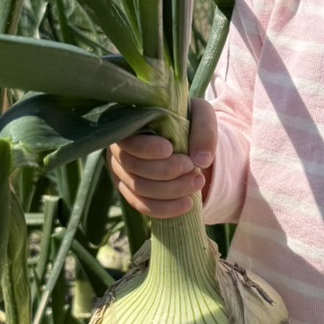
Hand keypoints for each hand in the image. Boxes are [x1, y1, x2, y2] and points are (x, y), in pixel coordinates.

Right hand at [107, 99, 216, 218]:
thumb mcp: (201, 115)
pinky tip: (188, 203)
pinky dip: (166, 208)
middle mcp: (119, 151)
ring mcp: (123, 174)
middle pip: (134, 168)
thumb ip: (204, 131)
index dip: (147, 149)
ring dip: (171, 190)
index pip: (128, 142)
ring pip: (140, 189)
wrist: (187, 137)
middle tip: (193, 168)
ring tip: (197, 182)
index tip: (170, 149)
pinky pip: (143, 206)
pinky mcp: (132, 192)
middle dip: (167, 172)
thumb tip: (202, 161)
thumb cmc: (189, 119)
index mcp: (130, 127)